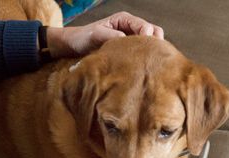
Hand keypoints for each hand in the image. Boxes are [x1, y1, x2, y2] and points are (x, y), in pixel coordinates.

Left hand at [46, 12, 163, 57]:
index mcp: (124, 19)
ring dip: (150, 52)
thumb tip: (127, 41)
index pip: (146, 27)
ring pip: (150, 43)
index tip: (143, 51)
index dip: (148, 38)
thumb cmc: (82, 38)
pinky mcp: (128, 50)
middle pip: (154, 33)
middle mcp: (130, 27)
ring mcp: (130, 38)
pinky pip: (142, 53)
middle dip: (154, 44)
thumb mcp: (95, 35)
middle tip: (148, 59)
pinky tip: (139, 67)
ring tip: (144, 64)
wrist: (73, 46)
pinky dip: (143, 58)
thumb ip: (111, 36)